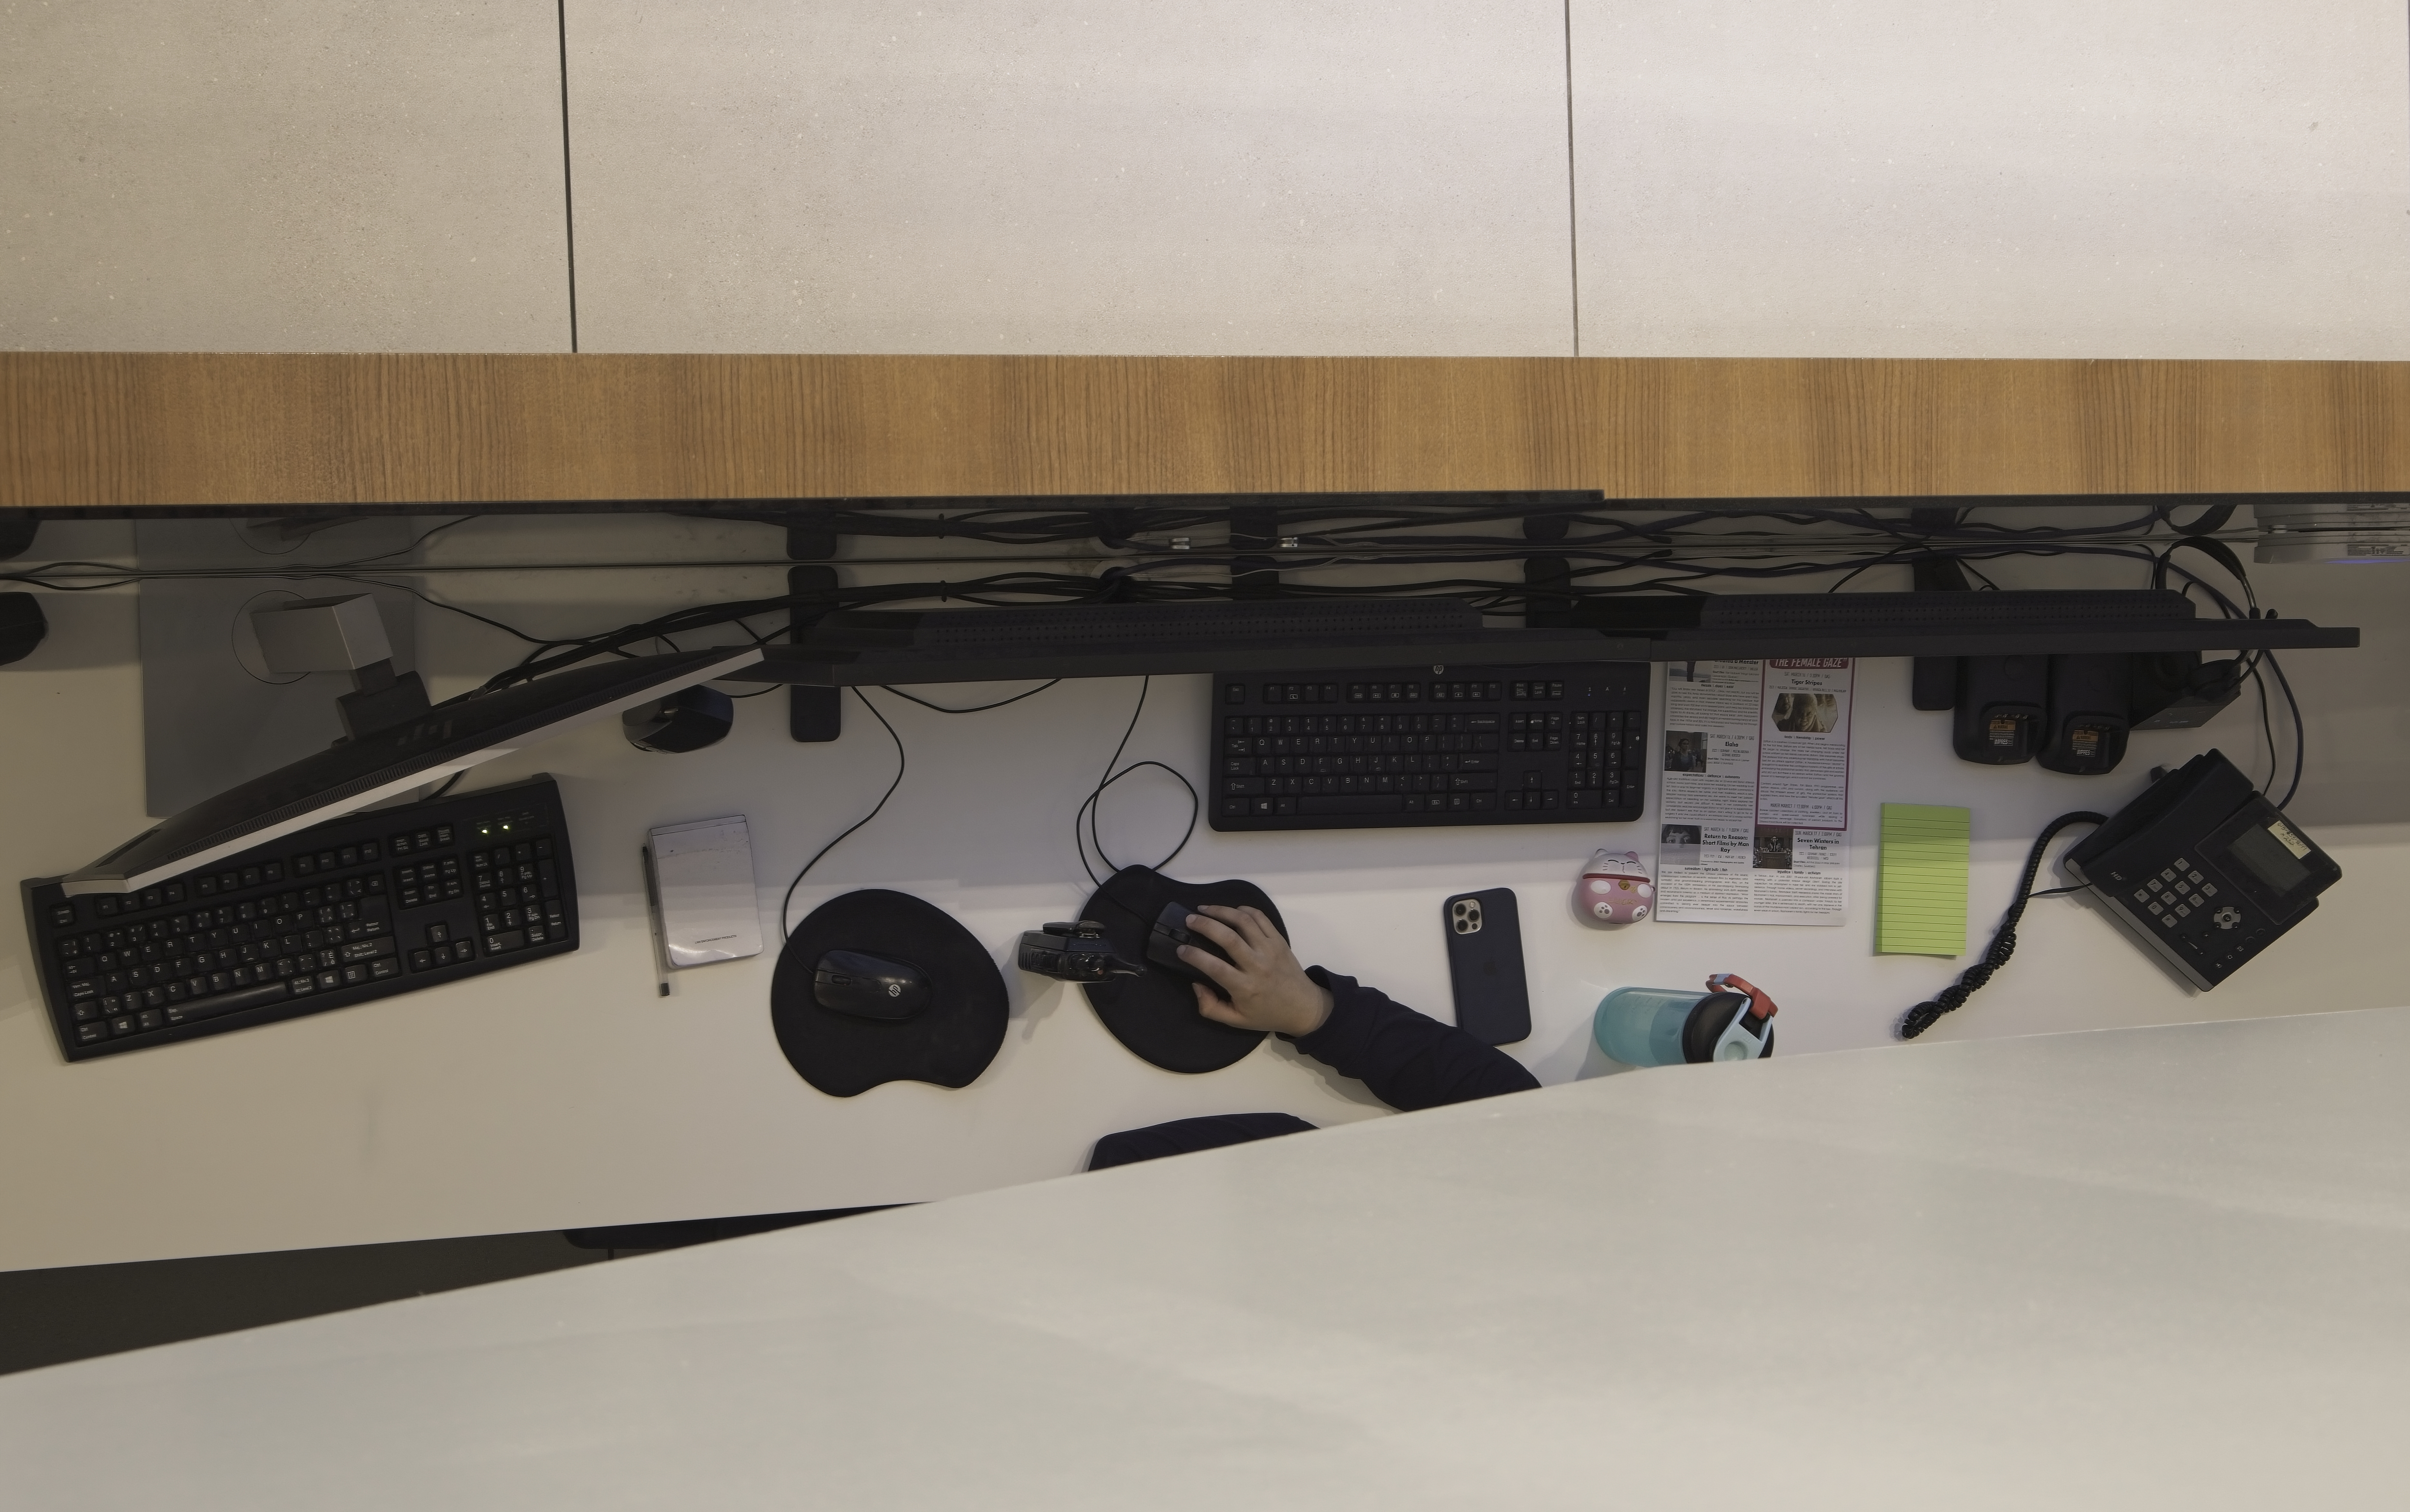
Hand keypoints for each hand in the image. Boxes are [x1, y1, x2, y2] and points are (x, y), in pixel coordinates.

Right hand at [1179, 904, 1333, 1036]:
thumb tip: (1196, 984)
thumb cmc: (1266, 1014)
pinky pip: (1261, 918)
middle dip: (1205, 925)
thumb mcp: (1236, 1020)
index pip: (1215, 967)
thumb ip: (1211, 1007)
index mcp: (1245, 987)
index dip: (1194, 956)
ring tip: (1204, 909)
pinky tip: (1230, 911)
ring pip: (1244, 922)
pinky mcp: (1279, 940)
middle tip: (1189, 920)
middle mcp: (1257, 965)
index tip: (1180, 949)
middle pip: (1228, 938)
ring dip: (1222, 911)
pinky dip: (1244, 910)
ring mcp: (1270, 950)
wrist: (1303, 1007)